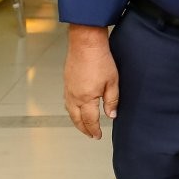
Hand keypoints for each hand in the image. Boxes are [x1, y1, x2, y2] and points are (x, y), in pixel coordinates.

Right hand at [64, 24, 118, 138]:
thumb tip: (111, 115)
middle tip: (90, 135)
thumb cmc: (100, 59)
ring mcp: (68, 89)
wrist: (85, 43)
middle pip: (77, 119)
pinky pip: (67, 102)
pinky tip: (75, 109)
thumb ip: (112, 101)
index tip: (98, 135)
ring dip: (76, 121)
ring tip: (83, 126)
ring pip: (70, 111)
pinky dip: (71, 110)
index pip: (90, 120)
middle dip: (84, 129)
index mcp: (86, 98)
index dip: (94, 130)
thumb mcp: (112, 82)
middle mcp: (74, 96)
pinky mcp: (66, 82)